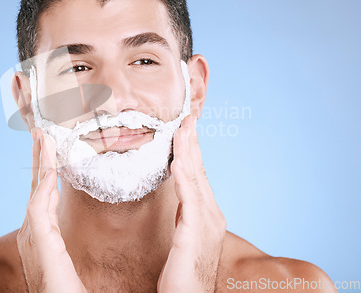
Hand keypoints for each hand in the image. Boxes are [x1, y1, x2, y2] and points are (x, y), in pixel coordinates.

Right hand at [16, 128, 86, 292]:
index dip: (43, 168)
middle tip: (40, 132)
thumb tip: (67, 215)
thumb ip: (59, 232)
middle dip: (37, 158)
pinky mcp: (38, 243)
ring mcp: (32, 236)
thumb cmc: (63, 287)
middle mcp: (32, 230)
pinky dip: (42, 188)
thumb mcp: (63, 253)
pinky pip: (38, 209)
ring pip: (35, 190)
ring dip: (40, 163)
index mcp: (40, 232)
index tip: (47, 147)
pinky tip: (48, 171)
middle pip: (34, 186)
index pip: (41, 193)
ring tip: (44, 138)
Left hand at [157, 115, 225, 292]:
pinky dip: (184, 178)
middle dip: (192, 143)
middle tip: (187, 118)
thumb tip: (182, 192)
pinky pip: (189, 200)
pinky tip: (179, 161)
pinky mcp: (193, 234)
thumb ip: (186, 211)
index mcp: (207, 213)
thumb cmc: (184, 270)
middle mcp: (211, 214)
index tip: (186, 127)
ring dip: (189, 152)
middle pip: (199, 171)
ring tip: (183, 130)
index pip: (198, 174)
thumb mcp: (184, 233)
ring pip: (195, 180)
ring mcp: (205, 224)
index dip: (192, 149)